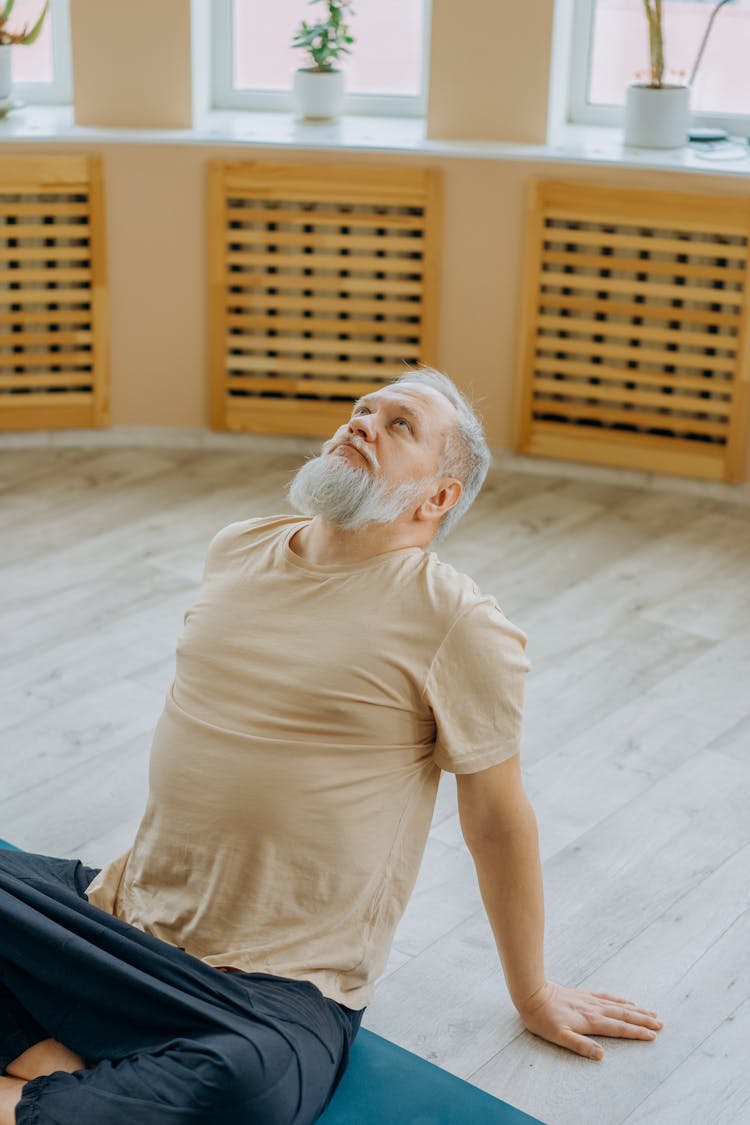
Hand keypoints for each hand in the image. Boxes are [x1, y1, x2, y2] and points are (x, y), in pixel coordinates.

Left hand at [517, 981, 662, 1059]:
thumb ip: (581, 1045)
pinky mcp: (584, 995)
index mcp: (590, 1021)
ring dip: (636, 1009)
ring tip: (651, 1012)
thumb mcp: (559, 1037)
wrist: (532, 994)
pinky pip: (607, 997)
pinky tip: (627, 1001)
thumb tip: (601, 1055)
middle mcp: (594, 1009)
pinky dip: (620, 1000)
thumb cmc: (544, 1019)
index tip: (652, 1035)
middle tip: (660, 1024)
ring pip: (618, 1005)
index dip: (636, 1032)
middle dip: (643, 1020)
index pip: (618, 1028)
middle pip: (624, 1015)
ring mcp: (590, 1000)